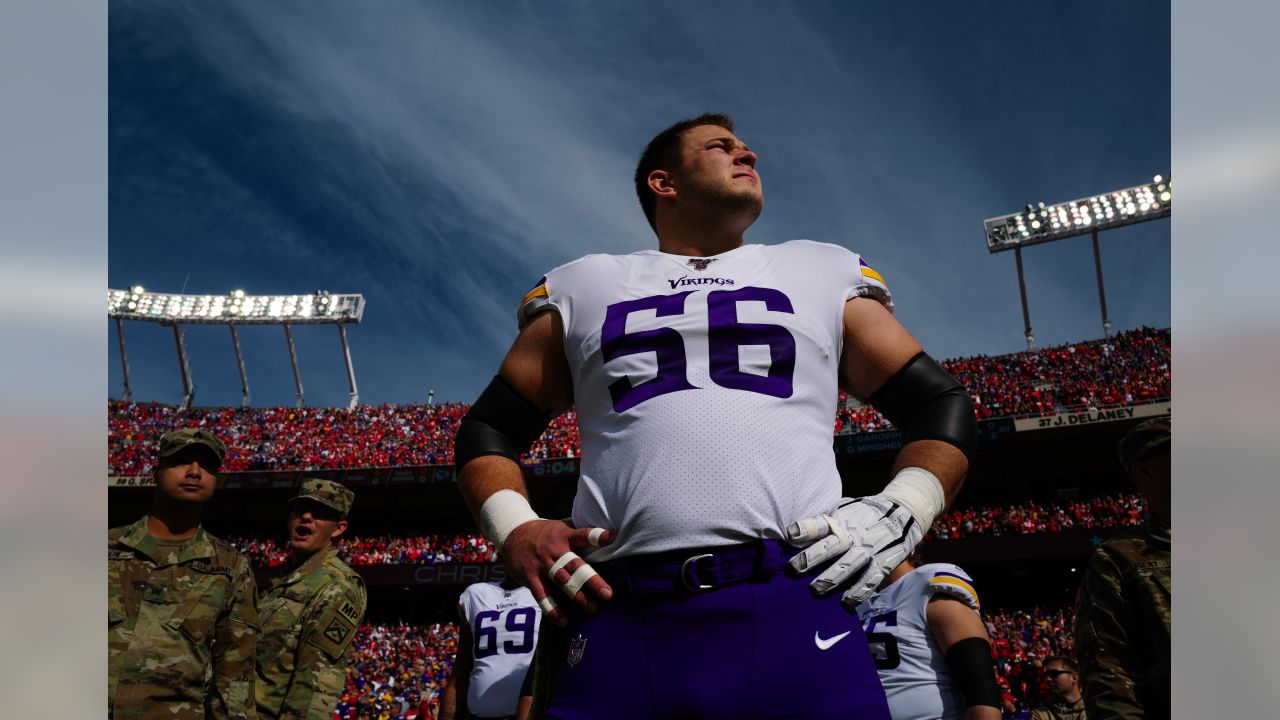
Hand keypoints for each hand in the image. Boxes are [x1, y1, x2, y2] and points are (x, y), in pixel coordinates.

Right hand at [501, 519, 613, 625]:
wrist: (512, 533)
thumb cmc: (544, 534)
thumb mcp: (560, 528)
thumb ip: (578, 536)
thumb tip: (608, 539)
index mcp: (564, 536)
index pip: (582, 535)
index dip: (597, 536)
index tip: (612, 538)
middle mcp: (554, 550)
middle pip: (574, 566)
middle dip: (591, 580)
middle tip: (607, 594)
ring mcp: (542, 564)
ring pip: (561, 582)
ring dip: (577, 596)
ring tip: (592, 609)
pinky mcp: (530, 577)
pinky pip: (542, 595)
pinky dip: (552, 609)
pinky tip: (563, 620)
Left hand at [786, 495, 923, 607]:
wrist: (903, 510)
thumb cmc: (863, 512)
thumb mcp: (844, 508)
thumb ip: (825, 520)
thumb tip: (792, 534)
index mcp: (840, 519)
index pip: (820, 523)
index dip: (805, 529)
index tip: (790, 536)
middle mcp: (853, 534)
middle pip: (831, 546)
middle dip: (811, 558)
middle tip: (794, 569)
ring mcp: (869, 549)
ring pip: (848, 565)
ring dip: (831, 578)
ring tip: (815, 590)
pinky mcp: (883, 562)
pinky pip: (870, 580)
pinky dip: (858, 593)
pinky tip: (845, 604)